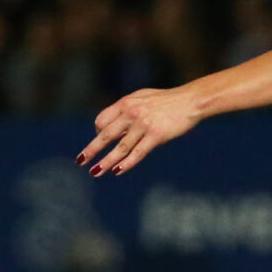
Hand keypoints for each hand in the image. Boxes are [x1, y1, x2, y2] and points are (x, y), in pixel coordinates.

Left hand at [78, 86, 204, 176]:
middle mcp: (132, 113)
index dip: (98, 132)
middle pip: (105, 135)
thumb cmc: (168, 100)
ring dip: (106, 162)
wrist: (191, 101)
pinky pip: (137, 153)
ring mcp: (143, 125)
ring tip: (95, 172)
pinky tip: (118, 171)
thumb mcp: (143, 99)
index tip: (100, 140)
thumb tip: (113, 124)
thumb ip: (127, 109)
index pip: (102, 121)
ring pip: (120, 148)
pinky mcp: (156, 135)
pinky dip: (127, 163)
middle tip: (80, 161)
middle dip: (91, 150)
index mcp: (126, 103)